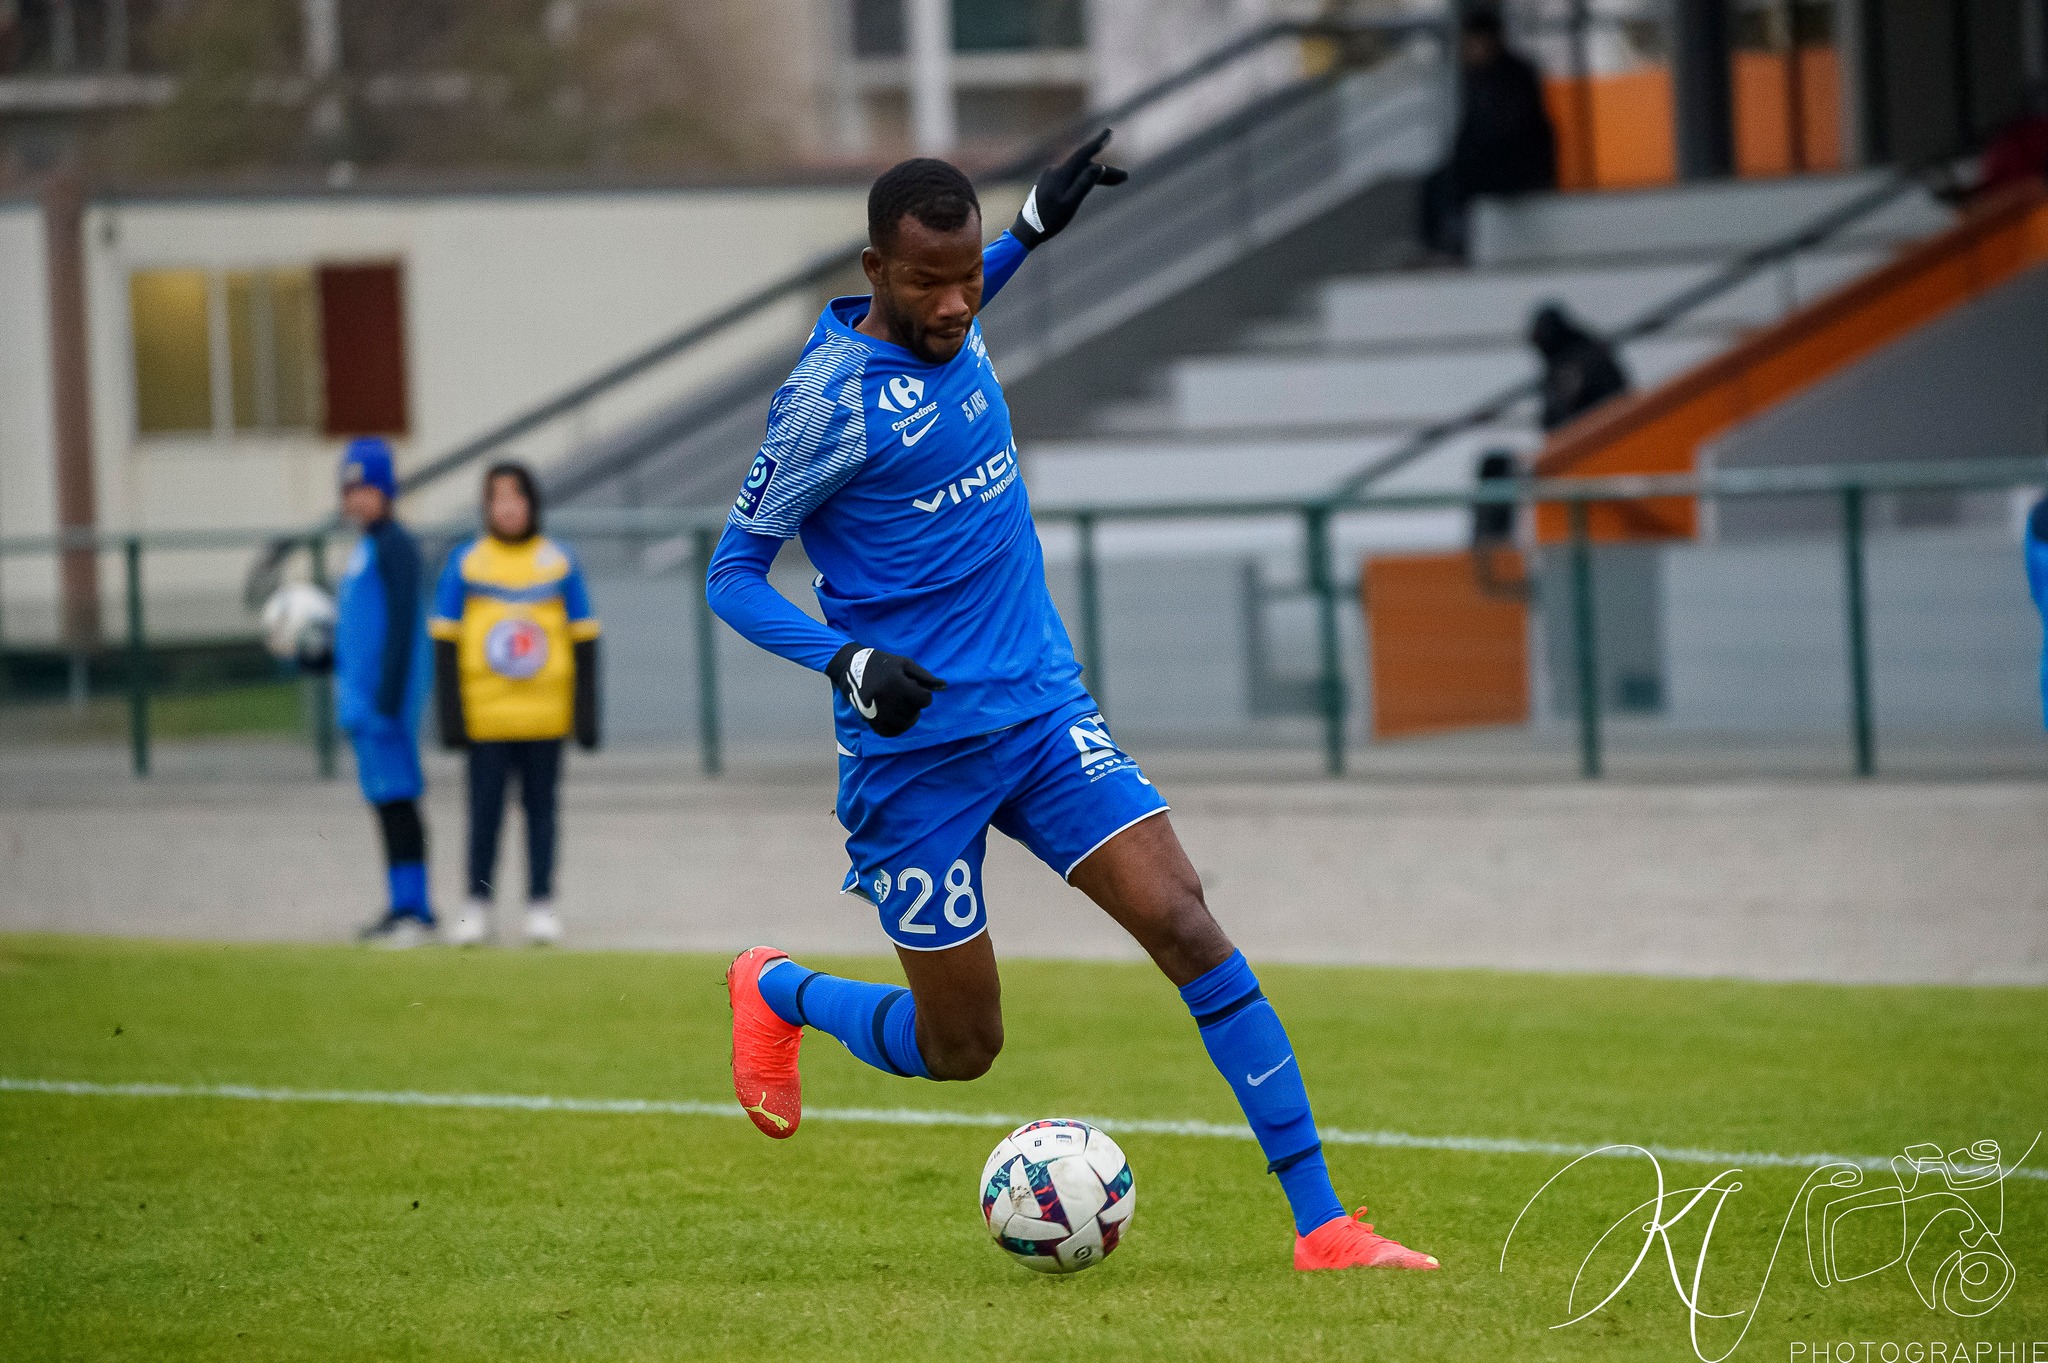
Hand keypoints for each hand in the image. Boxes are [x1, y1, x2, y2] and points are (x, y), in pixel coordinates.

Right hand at [827, 643, 945, 737]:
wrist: (852, 667)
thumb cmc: (883, 663)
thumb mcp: (905, 664)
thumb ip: (925, 677)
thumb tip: (946, 687)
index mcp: (896, 683)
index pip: (923, 699)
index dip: (924, 695)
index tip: (915, 688)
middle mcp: (886, 699)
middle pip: (914, 712)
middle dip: (915, 705)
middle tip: (906, 696)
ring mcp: (877, 711)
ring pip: (903, 724)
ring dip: (908, 717)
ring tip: (902, 706)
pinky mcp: (869, 719)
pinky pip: (889, 732)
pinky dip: (897, 728)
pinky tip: (897, 718)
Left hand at [1011, 128, 1128, 248]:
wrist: (1026, 231)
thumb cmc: (1049, 220)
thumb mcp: (1070, 204)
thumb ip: (1084, 184)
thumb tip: (1099, 166)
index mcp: (1061, 174)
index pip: (1083, 154)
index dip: (1097, 143)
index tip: (1109, 132)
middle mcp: (1056, 171)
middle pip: (1085, 166)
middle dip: (1106, 171)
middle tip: (1125, 178)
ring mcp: (1052, 177)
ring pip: (1080, 172)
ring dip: (1097, 176)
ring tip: (1117, 183)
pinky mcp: (1050, 184)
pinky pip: (1072, 177)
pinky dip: (1085, 180)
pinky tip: (1094, 184)